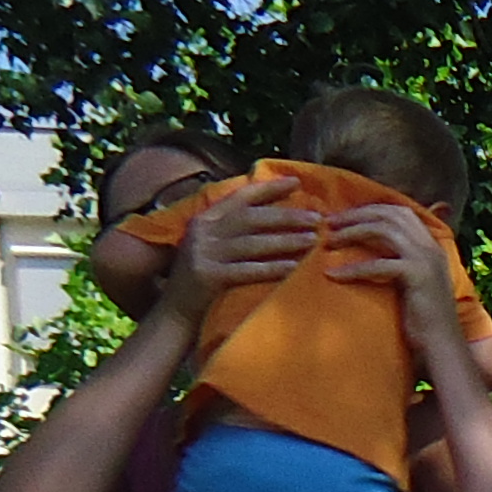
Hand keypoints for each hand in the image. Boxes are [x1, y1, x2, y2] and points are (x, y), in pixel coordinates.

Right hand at [158, 173, 312, 319]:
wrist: (176, 310)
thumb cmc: (205, 277)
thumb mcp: (214, 246)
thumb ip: (235, 230)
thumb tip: (278, 216)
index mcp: (205, 219)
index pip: (240, 197)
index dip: (268, 188)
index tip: (297, 182)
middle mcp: (203, 231)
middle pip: (250, 218)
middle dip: (285, 216)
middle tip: (316, 218)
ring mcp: (204, 253)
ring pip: (252, 243)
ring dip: (285, 241)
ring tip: (312, 240)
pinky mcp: (208, 276)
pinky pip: (248, 270)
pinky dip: (272, 268)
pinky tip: (294, 268)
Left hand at [328, 202, 473, 368]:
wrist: (443, 345)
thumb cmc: (424, 319)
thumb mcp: (412, 283)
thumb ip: (398, 261)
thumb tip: (368, 249)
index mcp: (431, 245)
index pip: (400, 212)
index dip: (370, 209)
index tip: (344, 217)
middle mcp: (431, 247)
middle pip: (389, 214)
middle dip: (356, 215)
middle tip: (329, 223)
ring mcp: (426, 260)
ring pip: (384, 230)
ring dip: (353, 231)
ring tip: (330, 240)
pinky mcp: (417, 276)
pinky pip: (379, 264)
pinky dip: (354, 268)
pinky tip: (334, 275)